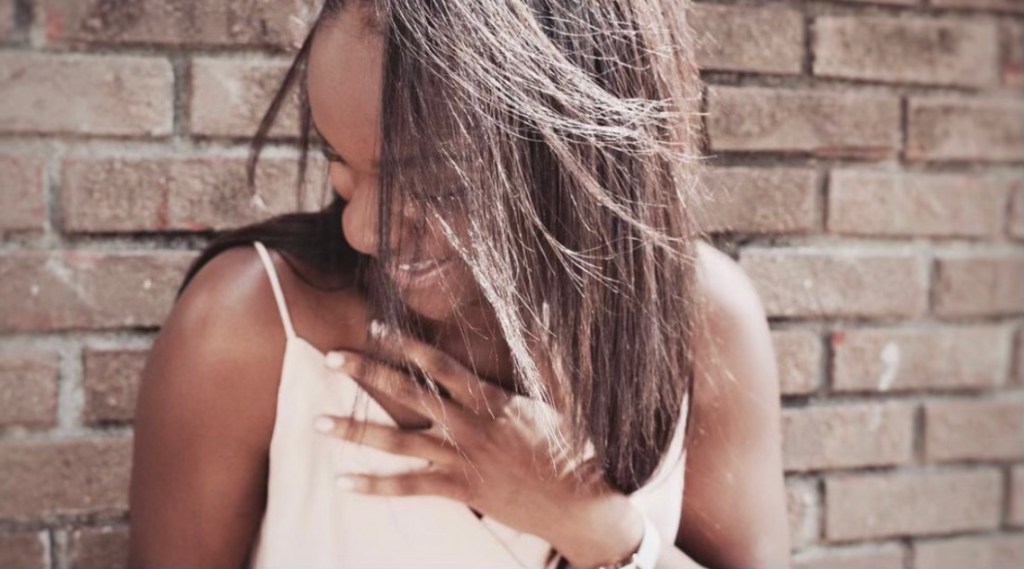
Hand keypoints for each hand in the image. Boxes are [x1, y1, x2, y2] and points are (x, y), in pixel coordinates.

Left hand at [313, 321, 644, 566]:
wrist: (580, 504)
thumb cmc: (574, 447)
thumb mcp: (563, 395)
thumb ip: (546, 352)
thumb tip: (542, 309)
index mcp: (492, 399)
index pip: (439, 364)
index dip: (405, 344)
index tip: (375, 327)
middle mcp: (469, 426)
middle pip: (408, 394)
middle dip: (367, 374)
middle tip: (331, 358)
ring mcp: (462, 459)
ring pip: (398, 442)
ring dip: (356, 431)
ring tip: (318, 423)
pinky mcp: (460, 490)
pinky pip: (409, 487)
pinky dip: (375, 486)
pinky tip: (344, 482)